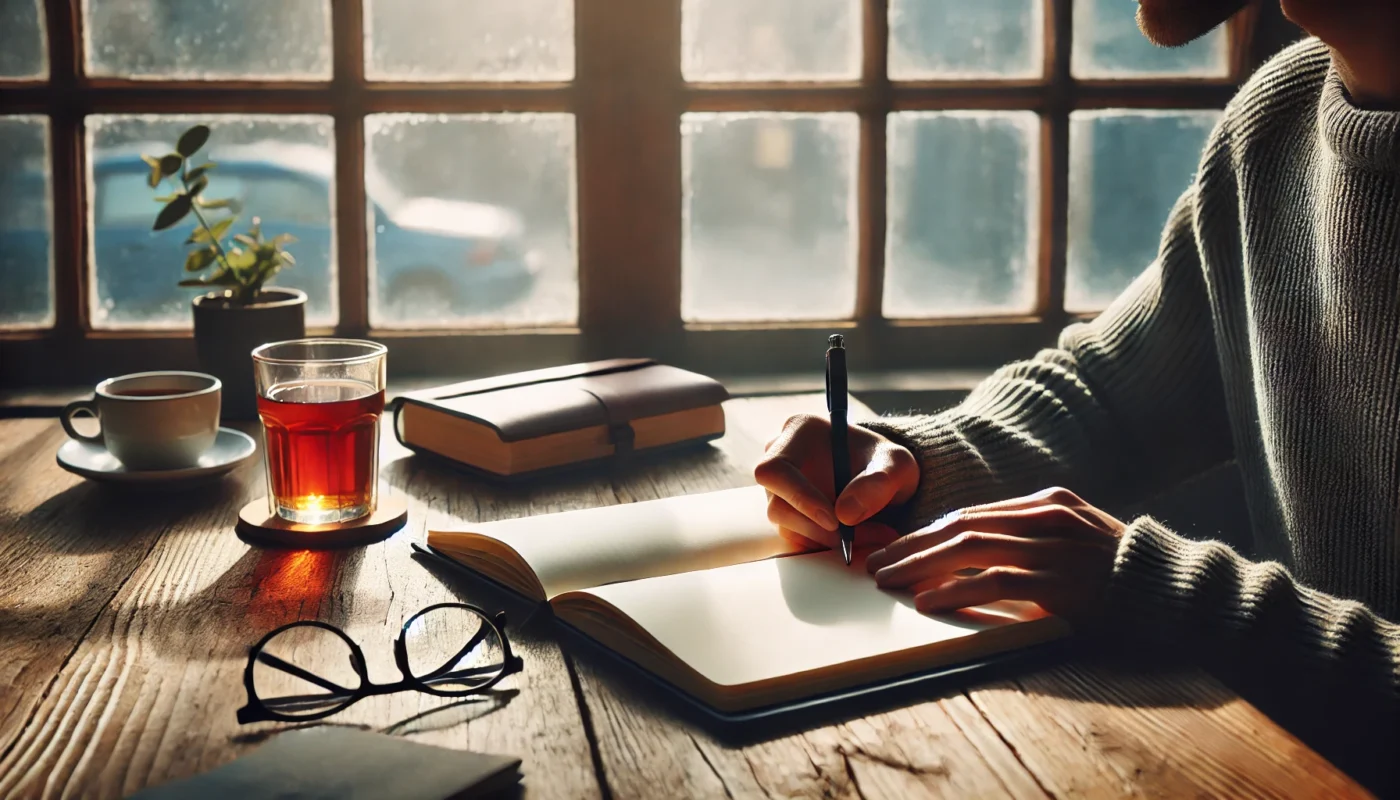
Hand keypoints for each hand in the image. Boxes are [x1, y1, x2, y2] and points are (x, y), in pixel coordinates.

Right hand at [754, 413, 918, 549]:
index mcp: (799, 432)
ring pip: (787, 527)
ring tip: (871, 536)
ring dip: (827, 540)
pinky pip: (796, 539)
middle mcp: (780, 459)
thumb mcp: (897, 465)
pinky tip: (856, 539)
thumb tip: (844, 514)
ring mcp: (780, 490)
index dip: (799, 497)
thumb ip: (879, 482)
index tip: (834, 520)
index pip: (775, 469)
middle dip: (818, 529)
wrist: (883, 480)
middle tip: (857, 539)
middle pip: (777, 505)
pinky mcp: (787, 515)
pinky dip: (826, 546)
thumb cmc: (884, 463)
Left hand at [865, 487, 1125, 620]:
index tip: (895, 548)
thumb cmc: (1123, 577)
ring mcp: (1054, 546)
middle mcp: (1047, 516)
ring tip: (888, 581)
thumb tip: (974, 556)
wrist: (1178, 594)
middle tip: (874, 564)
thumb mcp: (1077, 544)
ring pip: (968, 548)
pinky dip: (955, 590)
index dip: (926, 532)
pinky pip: (994, 582)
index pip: (971, 514)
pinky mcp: (1060, 580)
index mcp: (1048, 504)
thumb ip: (1032, 543)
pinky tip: (926, 601)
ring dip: (920, 565)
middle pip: (960, 526)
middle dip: (911, 545)